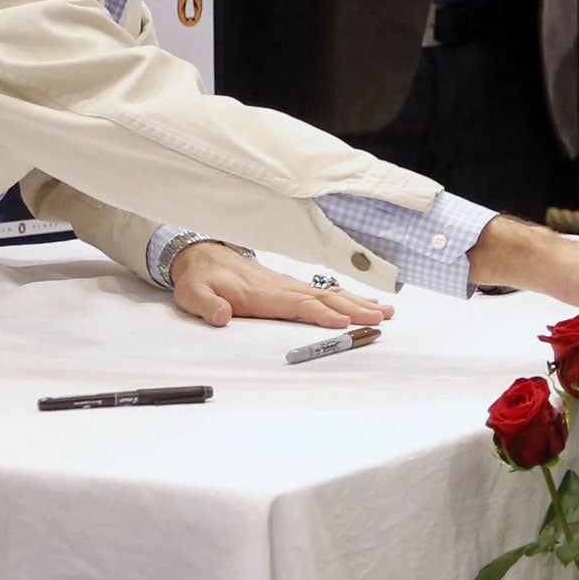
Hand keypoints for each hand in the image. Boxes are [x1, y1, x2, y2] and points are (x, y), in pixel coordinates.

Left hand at [169, 240, 394, 328]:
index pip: (298, 304)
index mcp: (263, 292)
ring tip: (384, 311)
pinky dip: (346, 297)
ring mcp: (289, 286)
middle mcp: (282, 287)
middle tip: (380, 318)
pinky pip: (323, 293)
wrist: (202, 257)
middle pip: (324, 298)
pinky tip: (364, 303)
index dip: (321, 313)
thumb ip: (208, 305)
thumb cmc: (201, 278)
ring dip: (357, 302)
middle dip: (353, 308)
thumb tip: (221, 316)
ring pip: (328, 294)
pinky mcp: (291, 288)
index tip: (344, 322)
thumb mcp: (194, 294)